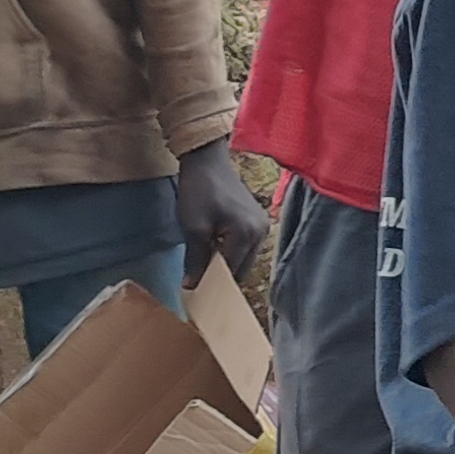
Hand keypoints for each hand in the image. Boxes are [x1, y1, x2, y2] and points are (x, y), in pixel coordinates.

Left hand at [175, 143, 267, 283]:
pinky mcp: (258, 221)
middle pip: (241, 267)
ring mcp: (262, 226)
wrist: (207, 162)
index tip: (194, 291)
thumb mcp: (193, 228)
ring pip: (244, 258)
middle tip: (197, 280)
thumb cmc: (199, 192)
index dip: (212, 283)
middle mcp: (261, 232)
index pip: (231, 271)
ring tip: (204, 265)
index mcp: (247, 234)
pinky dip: (231, 252)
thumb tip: (192, 286)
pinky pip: (246, 246)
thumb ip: (195, 259)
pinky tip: (214, 250)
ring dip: (226, 264)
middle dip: (221, 276)